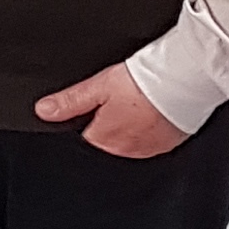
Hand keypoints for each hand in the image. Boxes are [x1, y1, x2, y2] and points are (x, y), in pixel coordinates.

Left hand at [35, 60, 192, 157]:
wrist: (185, 77)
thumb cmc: (144, 81)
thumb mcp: (99, 86)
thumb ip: (71, 101)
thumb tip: (43, 111)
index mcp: (105, 140)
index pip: (86, 136)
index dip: (89, 117)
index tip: (100, 102)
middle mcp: (127, 151)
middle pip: (109, 139)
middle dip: (111, 121)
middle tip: (123, 97)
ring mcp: (151, 150)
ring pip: (132, 140)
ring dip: (132, 125)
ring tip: (139, 101)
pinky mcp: (171, 144)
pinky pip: (154, 140)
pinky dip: (152, 128)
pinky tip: (156, 110)